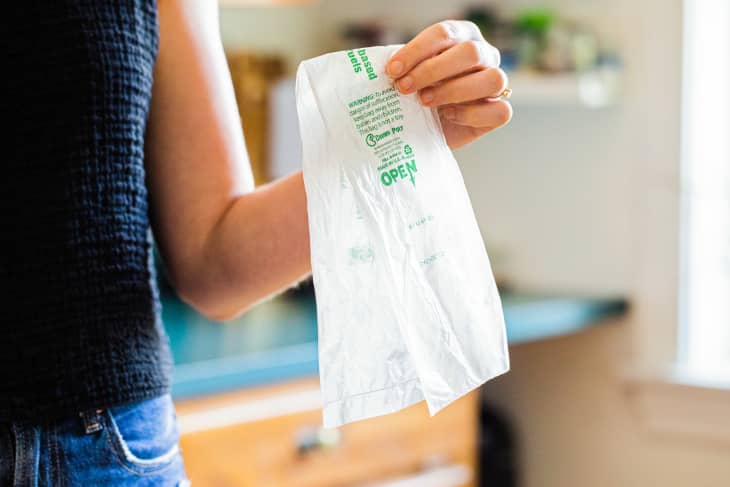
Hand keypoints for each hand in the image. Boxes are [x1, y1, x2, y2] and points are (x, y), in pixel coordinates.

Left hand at [386, 20, 511, 149]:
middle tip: (405, 88)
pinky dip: (471, 113)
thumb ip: (400, 67)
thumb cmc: (414, 95)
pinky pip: (499, 111)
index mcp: (462, 37)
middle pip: (471, 53)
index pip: (445, 33)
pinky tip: (448, 116)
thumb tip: (377, 68)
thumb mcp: (406, 76)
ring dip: (453, 91)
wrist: (424, 130)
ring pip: (493, 79)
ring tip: (424, 102)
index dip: (417, 50)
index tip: (393, 70)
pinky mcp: (498, 111)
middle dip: (432, 70)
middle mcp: (484, 56)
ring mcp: (495, 83)